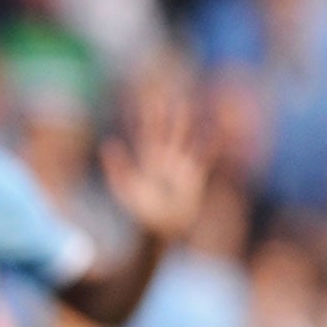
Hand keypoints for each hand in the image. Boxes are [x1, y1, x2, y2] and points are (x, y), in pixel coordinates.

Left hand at [101, 95, 208, 241]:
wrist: (162, 229)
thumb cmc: (142, 212)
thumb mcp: (125, 189)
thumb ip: (117, 167)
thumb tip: (109, 143)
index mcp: (148, 161)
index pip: (148, 134)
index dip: (147, 117)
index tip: (147, 100)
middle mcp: (165, 160)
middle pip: (167, 133)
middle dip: (167, 116)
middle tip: (167, 96)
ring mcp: (181, 168)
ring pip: (185, 141)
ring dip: (187, 126)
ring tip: (190, 108)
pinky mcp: (194, 178)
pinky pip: (204, 158)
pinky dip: (211, 146)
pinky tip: (217, 134)